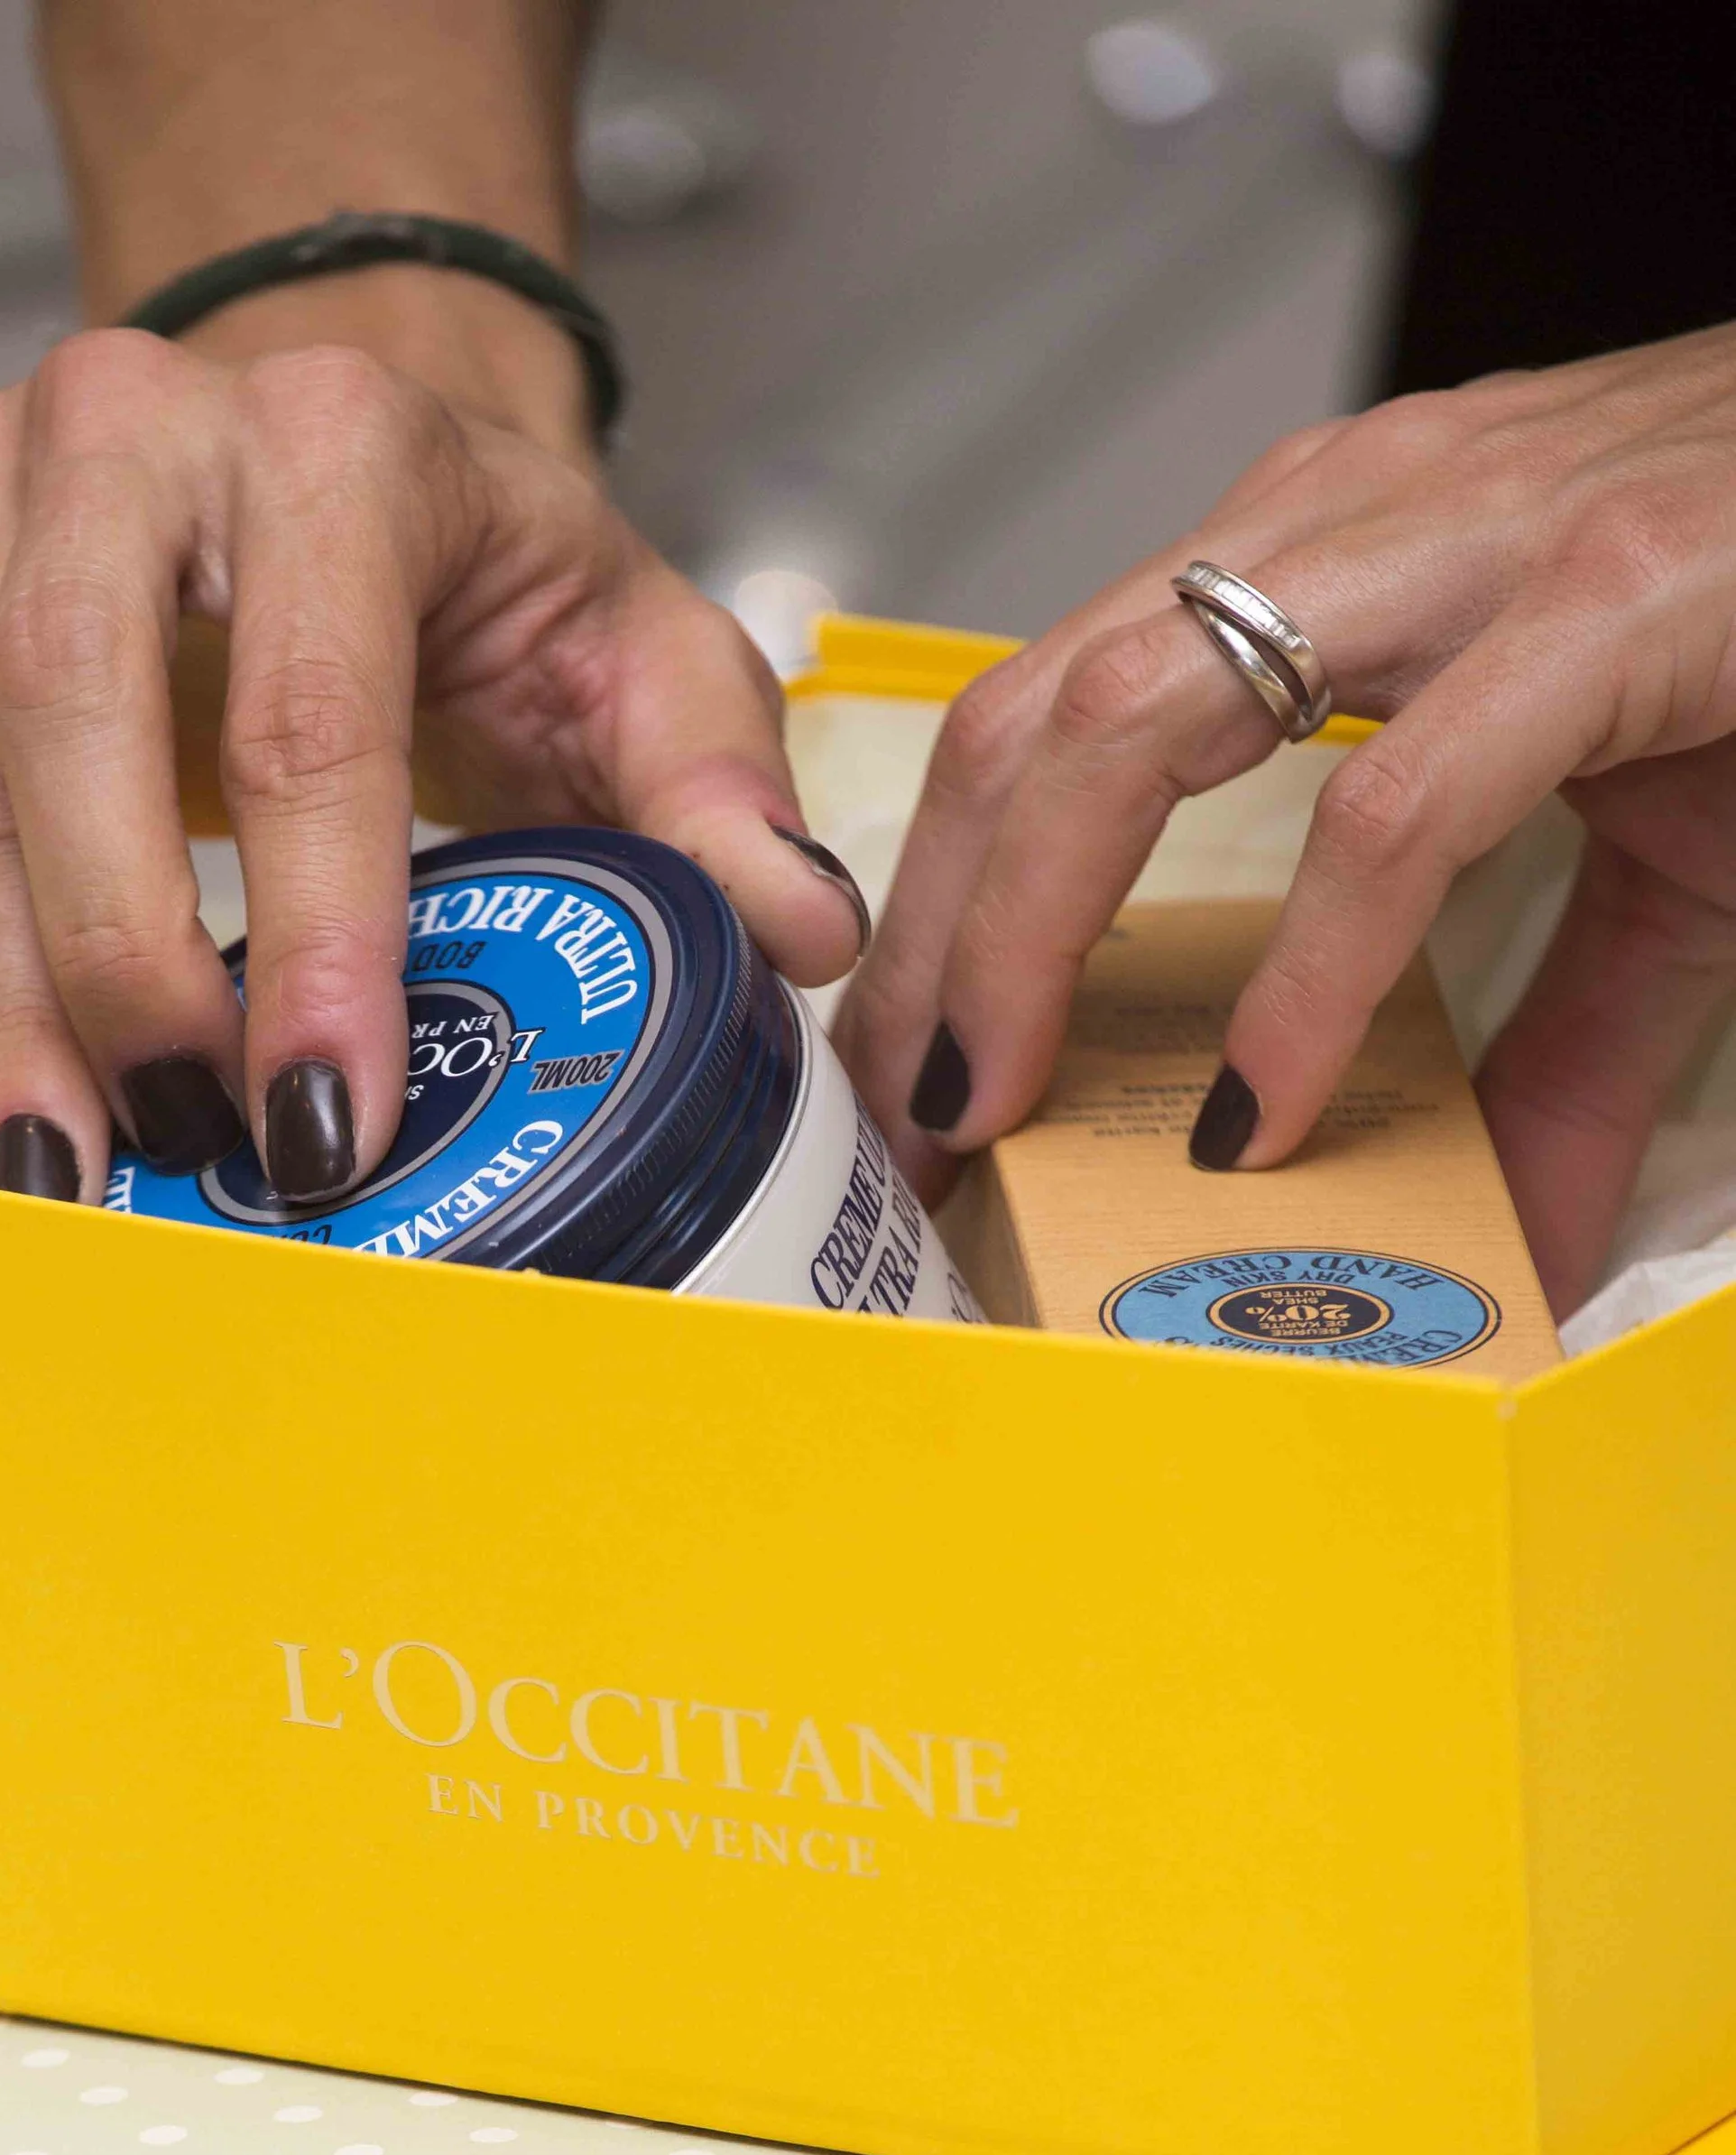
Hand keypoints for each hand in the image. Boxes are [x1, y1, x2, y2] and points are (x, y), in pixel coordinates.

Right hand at [0, 314, 865, 1203]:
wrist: (349, 441)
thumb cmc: (488, 570)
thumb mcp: (640, 654)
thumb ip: (712, 787)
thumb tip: (798, 934)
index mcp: (344, 455)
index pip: (313, 723)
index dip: (318, 941)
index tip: (333, 1116)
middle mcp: (142, 441)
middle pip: (86, 725)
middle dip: (136, 976)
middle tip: (194, 1159)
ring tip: (48, 1166)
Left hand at [837, 324, 1735, 1316]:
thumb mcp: (1636, 852)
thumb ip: (1551, 1042)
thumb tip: (1516, 1237)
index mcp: (1318, 562)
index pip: (1047, 707)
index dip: (947, 888)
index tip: (912, 1055)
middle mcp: (1346, 533)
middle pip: (1034, 714)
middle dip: (934, 930)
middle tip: (903, 1111)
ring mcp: (1462, 553)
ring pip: (1136, 718)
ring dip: (1032, 931)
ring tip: (998, 1099)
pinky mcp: (1604, 605)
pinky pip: (1394, 801)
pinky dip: (1308, 964)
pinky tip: (1263, 1099)